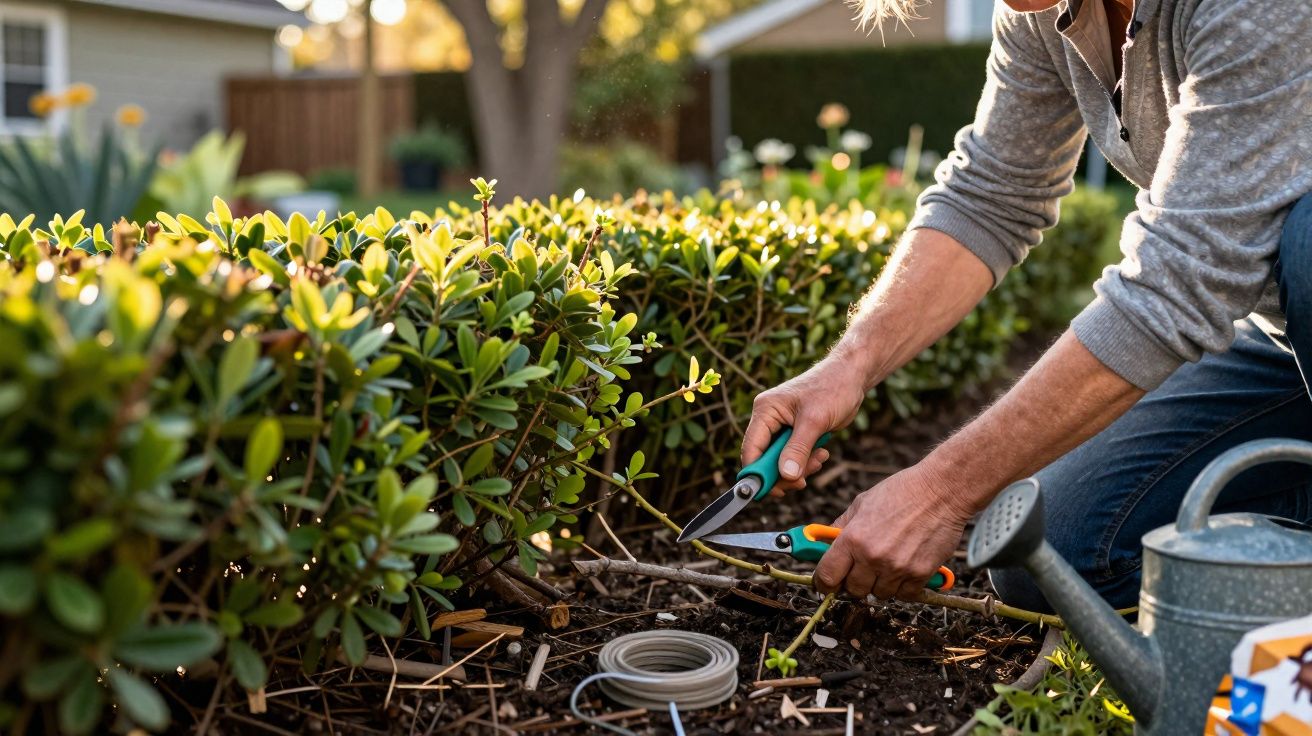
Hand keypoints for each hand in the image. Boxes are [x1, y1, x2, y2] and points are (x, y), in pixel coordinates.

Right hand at [742, 358, 866, 494]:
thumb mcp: (815, 421)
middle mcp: (768, 419)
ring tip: (819, 459)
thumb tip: (785, 475)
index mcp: (765, 410)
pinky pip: (793, 456)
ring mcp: (781, 427)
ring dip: (799, 468)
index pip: (751, 449)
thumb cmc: (833, 388)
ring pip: (780, 461)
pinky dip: (806, 461)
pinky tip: (821, 453)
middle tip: (802, 481)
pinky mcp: (794, 433)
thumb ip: (798, 449)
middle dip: (783, 473)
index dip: (758, 473)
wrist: (851, 377)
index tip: (774, 491)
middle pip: (764, 459)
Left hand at [815, 464, 971, 600]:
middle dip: (854, 582)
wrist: (941, 491)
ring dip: (880, 584)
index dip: (823, 582)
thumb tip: (824, 544)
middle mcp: (873, 557)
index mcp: (853, 539)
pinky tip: (905, 567)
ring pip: (880, 594)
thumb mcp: (862, 503)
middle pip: (853, 590)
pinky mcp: (920, 574)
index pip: (827, 576)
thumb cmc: (900, 492)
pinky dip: (903, 586)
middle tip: (862, 569)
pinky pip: (904, 595)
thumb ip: (841, 527)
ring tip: (888, 562)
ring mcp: (897, 568)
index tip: (826, 583)